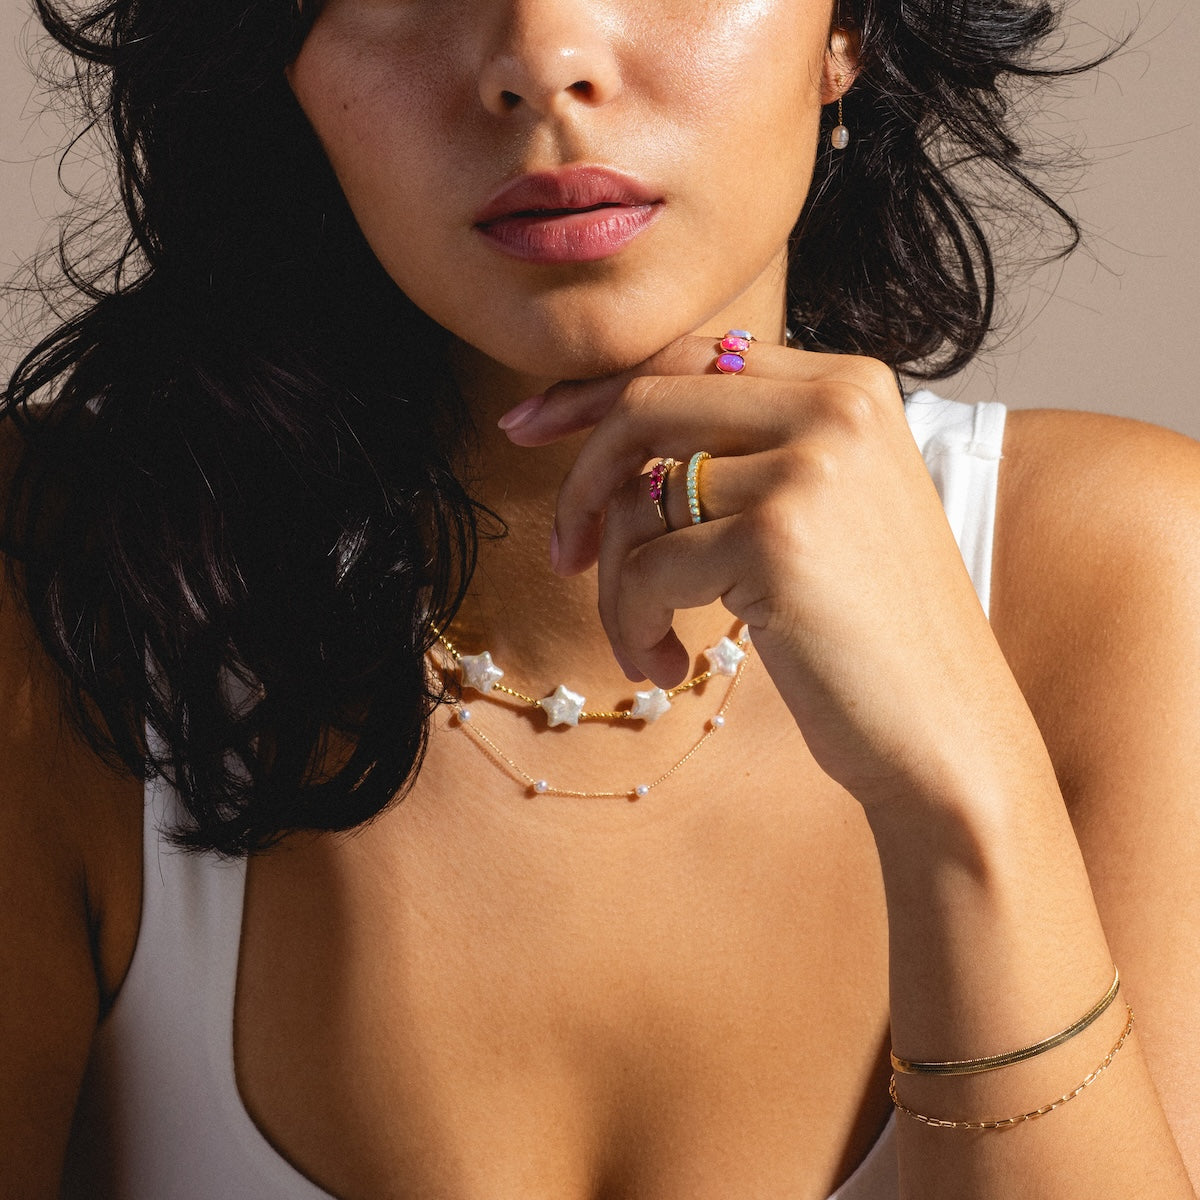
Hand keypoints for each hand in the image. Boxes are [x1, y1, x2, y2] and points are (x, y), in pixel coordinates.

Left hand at [502, 335, 1027, 805]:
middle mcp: (836, 404)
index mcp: (848, 384)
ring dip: (615, 585)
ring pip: (637, 500)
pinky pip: (646, 569)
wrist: (947, 733)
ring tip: (646, 642)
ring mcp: (812, 466)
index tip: (529, 428)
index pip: (688, 357)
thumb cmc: (867, 634)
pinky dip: (634, 625)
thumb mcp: (819, 511)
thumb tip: (610, 422)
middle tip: (562, 556)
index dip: (595, 392)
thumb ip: (744, 449)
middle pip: (646, 406)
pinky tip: (668, 668)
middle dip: (581, 485)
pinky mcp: (779, 538)